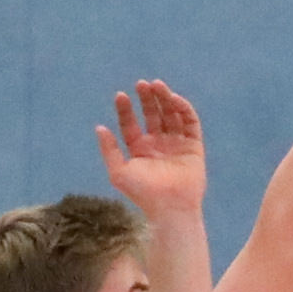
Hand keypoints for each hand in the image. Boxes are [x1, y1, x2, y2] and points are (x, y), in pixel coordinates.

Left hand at [96, 78, 206, 218]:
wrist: (169, 207)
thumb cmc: (143, 194)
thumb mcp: (119, 172)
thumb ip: (109, 149)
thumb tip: (99, 127)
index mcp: (139, 149)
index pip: (131, 124)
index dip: (125, 109)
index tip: (121, 96)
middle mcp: (158, 144)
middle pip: (152, 114)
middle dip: (147, 99)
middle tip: (141, 84)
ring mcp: (176, 143)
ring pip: (171, 114)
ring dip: (164, 99)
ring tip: (156, 85)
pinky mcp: (193, 145)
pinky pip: (190, 122)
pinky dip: (183, 109)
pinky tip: (173, 99)